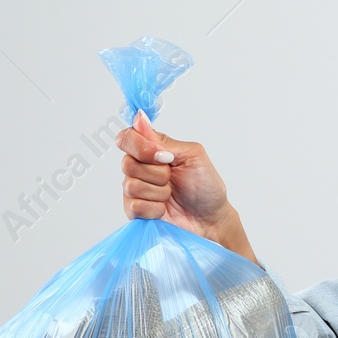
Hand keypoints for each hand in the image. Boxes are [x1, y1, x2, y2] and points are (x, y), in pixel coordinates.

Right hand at [115, 111, 257, 261]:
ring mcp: (136, 191)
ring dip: (159, 192)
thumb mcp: (193, 155)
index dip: (140, 146)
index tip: (164, 157)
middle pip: (127, 163)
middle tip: (173, 179)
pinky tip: (164, 210)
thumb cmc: (206, 187)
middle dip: (158, 173)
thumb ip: (164, 140)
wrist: (211, 219)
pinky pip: (134, 206)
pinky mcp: (135, 212)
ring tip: (171, 195)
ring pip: (131, 185)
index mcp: (152, 150)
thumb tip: (139, 118)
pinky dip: (155, 208)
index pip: (127, 138)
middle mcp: (140, 168)